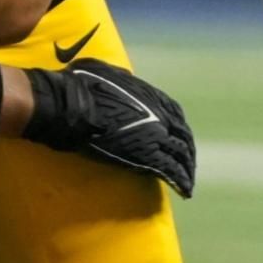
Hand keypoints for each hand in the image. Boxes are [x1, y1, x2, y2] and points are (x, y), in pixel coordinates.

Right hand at [23, 58, 194, 196]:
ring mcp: (157, 137)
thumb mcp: (105, 72)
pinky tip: (184, 191)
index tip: (177, 136)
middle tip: (186, 163)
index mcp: (153, 96)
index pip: (176, 114)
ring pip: (181, 156)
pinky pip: (171, 172)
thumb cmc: (81, 86)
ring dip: (187, 169)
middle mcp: (162, 116)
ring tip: (187, 182)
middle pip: (183, 137)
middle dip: (186, 152)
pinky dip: (181, 182)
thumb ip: (121, 79)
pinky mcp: (147, 156)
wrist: (74, 106)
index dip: (177, 128)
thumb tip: (120, 79)